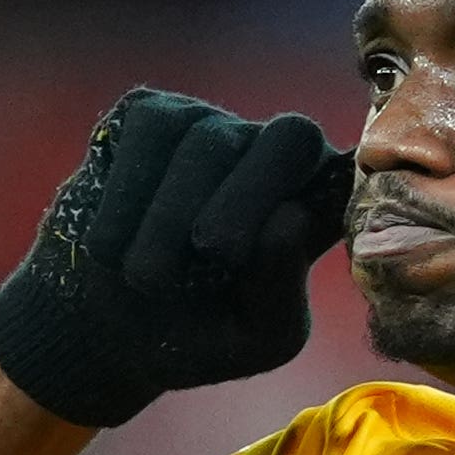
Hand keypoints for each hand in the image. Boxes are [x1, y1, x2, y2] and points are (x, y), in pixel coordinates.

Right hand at [0, 87, 355, 427]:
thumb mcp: (255, 340)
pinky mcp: (151, 114)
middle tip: (212, 251)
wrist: (104, 332)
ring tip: (145, 278)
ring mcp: (212, 127)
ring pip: (208, 142)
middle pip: (291, 137)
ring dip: (171, 217)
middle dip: (251, 193)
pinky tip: (110, 245)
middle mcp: (272, 157)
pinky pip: (149, 133)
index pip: (350, 175)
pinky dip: (128, 196)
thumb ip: (284, 291)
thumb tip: (288, 216)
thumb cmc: (198, 335)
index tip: (298, 226)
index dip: (337, 187)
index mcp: (313, 209)